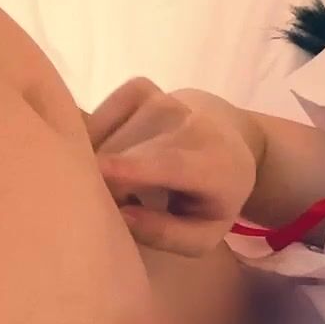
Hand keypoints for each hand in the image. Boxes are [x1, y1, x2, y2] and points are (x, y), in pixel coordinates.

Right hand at [87, 78, 261, 256]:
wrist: (228, 142)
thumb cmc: (212, 198)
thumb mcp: (205, 234)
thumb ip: (168, 235)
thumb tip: (122, 217)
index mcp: (213, 164)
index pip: (170, 164)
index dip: (133, 168)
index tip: (100, 171)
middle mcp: (188, 123)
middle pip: (120, 159)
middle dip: (106, 188)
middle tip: (127, 205)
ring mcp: (161, 99)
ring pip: (101, 141)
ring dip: (102, 168)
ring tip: (132, 180)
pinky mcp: (138, 88)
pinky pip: (96, 120)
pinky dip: (98, 142)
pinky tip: (122, 153)